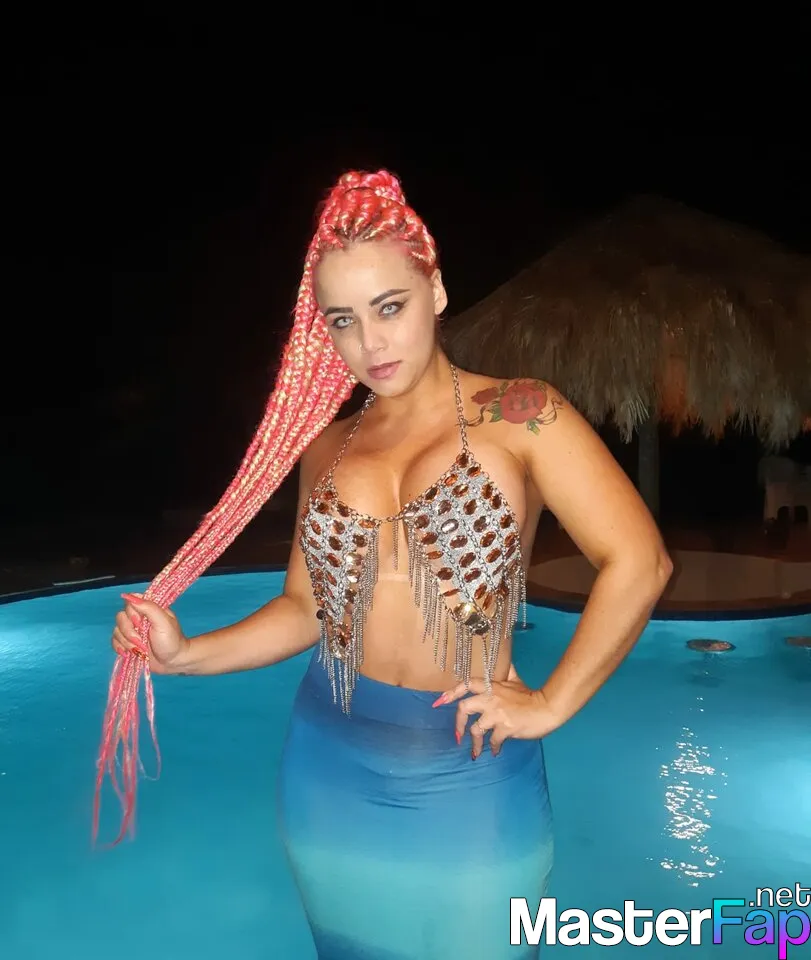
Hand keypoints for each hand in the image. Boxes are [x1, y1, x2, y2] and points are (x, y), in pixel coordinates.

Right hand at [111, 592, 188, 670]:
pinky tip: (128, 653)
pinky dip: (119, 647)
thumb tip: (129, 595)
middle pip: (121, 617)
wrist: (173, 662)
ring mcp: (132, 631)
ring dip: (126, 642)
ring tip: (140, 649)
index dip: (131, 613)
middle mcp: (138, 618)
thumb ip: (148, 607)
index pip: (130, 601)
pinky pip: (114, 641)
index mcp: (148, 609)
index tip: (140, 622)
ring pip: (117, 630)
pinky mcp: (127, 643)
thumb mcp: (163, 621)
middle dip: (129, 631)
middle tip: (142, 640)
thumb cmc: (171, 640)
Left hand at [435, 674, 564, 758]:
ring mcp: (497, 714)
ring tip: (476, 751)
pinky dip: (494, 747)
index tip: (439, 702)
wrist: (547, 708)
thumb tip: (504, 660)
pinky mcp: (505, 728)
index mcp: (492, 686)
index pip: (467, 684)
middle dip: (458, 724)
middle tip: (457, 735)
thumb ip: (507, 672)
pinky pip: (493, 740)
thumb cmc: (531, 696)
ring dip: (475, 742)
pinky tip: (496, 751)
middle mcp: (490, 698)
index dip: (451, 692)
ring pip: (476, 729)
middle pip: (464, 708)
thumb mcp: (516, 680)